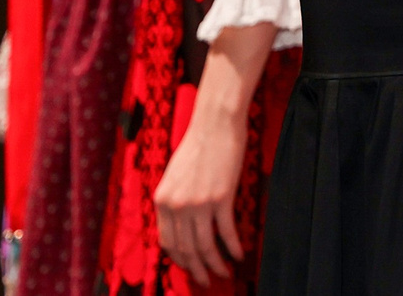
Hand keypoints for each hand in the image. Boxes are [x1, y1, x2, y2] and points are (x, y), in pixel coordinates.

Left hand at [156, 104, 249, 282]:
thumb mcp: (175, 176)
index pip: (167, 242)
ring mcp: (198, 203)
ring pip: (205, 246)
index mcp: (162, 200)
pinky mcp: (220, 198)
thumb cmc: (197, 145)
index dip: (179, 260)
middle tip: (207, 279)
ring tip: (224, 273)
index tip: (190, 267)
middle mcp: (177, 205)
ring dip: (215, 264)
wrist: (215, 124)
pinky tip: (239, 255)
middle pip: (186, 249)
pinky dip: (233, 248)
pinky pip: (226, 232)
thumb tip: (182, 226)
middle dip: (197, 269)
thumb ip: (174, 201)